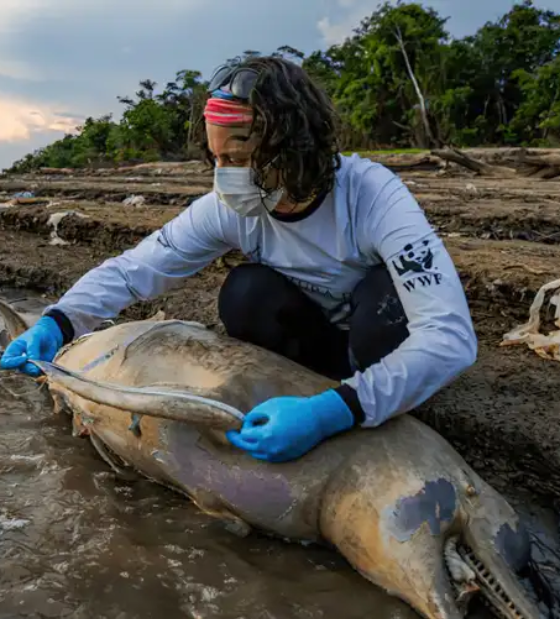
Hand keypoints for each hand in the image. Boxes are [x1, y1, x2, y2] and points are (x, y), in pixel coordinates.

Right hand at [0, 316, 62, 376]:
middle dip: (28, 368)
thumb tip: (32, 362)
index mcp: (13, 352)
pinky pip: (39, 373)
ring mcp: (29, 365)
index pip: (5, 362)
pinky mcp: (38, 367)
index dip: (12, 363)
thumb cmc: (38, 334)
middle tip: (37, 364)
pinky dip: (43, 370)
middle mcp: (19, 361)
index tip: (24, 358)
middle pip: (19, 370)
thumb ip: (32, 349)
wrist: (49, 334)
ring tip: (44, 364)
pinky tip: (47, 365)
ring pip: (29, 373)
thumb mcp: (34, 338)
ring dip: (36, 370)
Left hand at [226, 389, 353, 461]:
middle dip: (239, 441)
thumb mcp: (271, 406)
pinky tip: (262, 441)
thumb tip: (246, 423)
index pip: (244, 436)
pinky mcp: (287, 457)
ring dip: (251, 446)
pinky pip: (269, 456)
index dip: (240, 428)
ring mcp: (280, 455)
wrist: (318, 418)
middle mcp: (271, 449)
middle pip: (248, 448)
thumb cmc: (294, 408)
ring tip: (249, 436)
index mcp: (266, 435)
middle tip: (232, 435)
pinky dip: (262, 450)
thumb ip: (254, 415)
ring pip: (258, 454)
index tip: (236, 424)